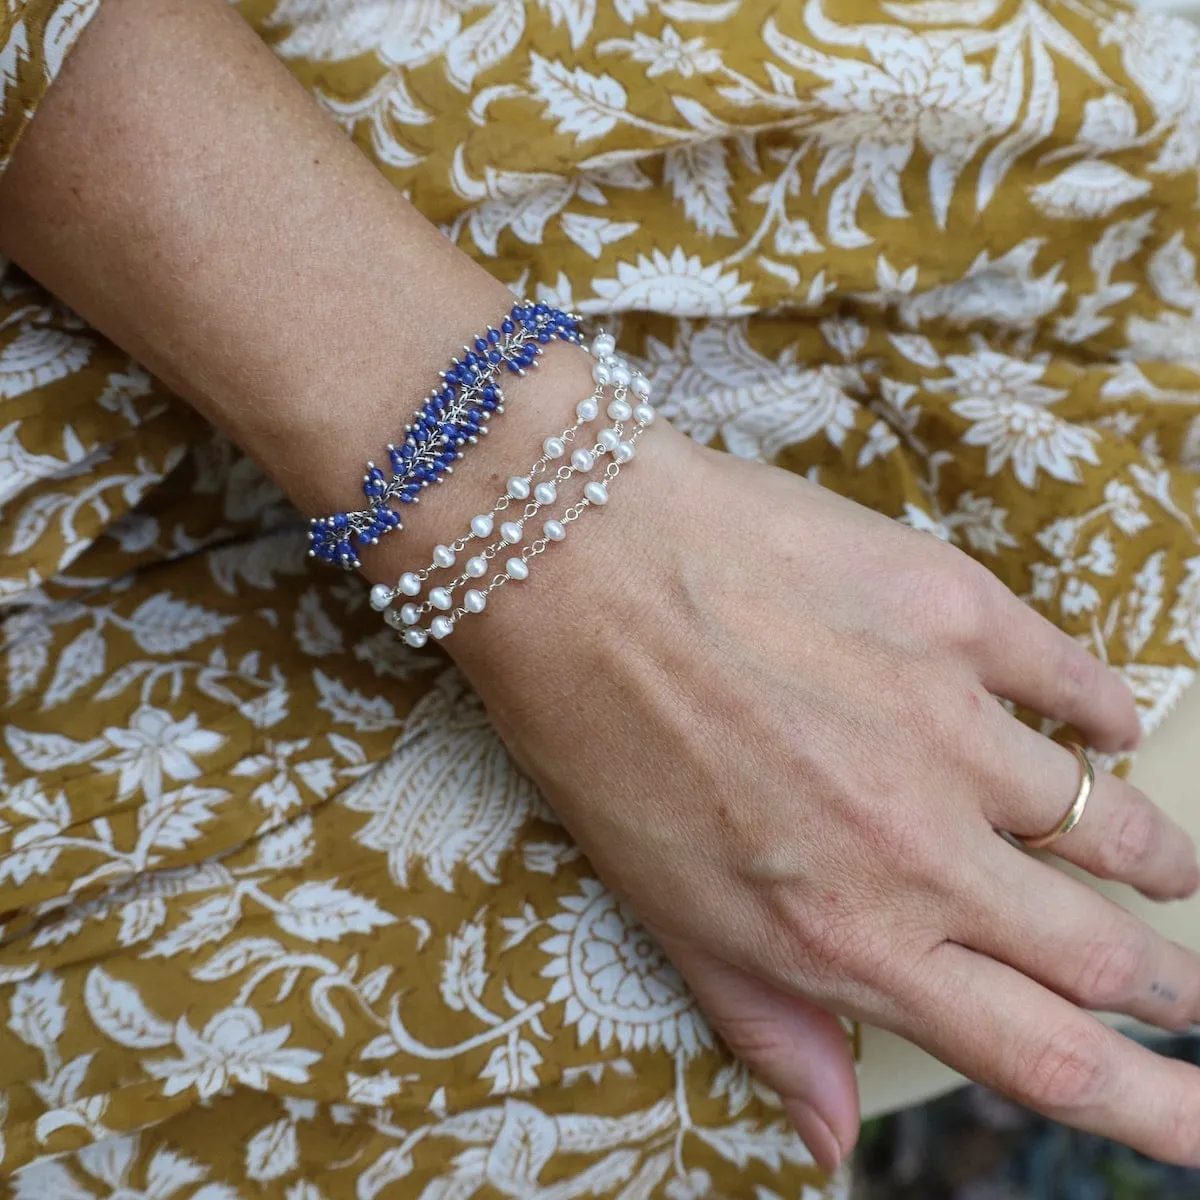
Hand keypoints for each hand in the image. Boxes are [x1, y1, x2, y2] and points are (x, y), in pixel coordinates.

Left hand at [454, 420, 1199, 1169]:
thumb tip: (829, 1139)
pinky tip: (1105, 724)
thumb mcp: (663, 907)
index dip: (1153, 1110)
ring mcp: (950, 723)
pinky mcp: (954, 611)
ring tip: (1163, 864)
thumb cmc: (595, 737)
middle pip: (1104, 953)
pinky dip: (1106, 713)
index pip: (1043, 1058)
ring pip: (1111, 818)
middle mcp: (920, 849)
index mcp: (847, 936)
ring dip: (1150, 853)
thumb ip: (765, 1020)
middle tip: (1191, 993)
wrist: (571, 560)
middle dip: (1171, 988)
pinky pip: (1078, 680)